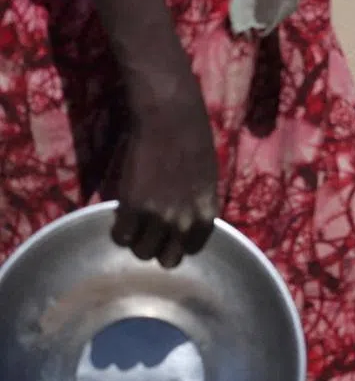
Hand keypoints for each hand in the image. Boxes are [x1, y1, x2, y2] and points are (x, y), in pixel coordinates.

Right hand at [110, 80, 218, 268]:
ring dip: (137, 241)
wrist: (170, 121)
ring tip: (135, 224)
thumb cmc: (194, 143)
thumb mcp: (208, 181)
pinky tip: (122, 217)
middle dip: (158, 247)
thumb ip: (197, 206)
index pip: (193, 249)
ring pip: (142, 251)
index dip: (180, 243)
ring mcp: (157, 217)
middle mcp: (184, 221)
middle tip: (150, 232)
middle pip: (167, 259)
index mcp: (206, 214)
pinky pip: (121, 236)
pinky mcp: (132, 207)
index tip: (172, 235)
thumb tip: (185, 222)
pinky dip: (120, 230)